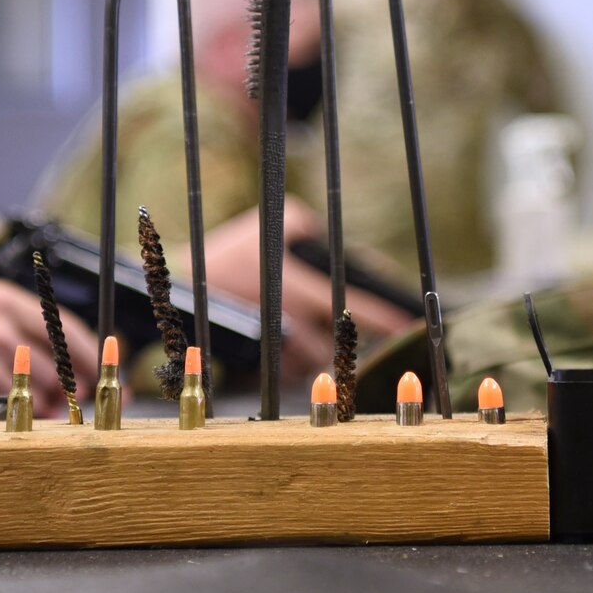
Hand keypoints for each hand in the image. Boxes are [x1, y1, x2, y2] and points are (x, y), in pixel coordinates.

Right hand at [0, 275, 99, 419]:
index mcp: (2, 300)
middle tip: (63, 405)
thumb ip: (12, 317)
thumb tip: (57, 347)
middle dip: (65, 394)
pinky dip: (2, 422)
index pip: (68, 331)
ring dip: (32, 411)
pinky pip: (1, 417)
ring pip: (32, 399)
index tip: (103, 377)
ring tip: (16, 410)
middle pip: (58, 371)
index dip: (91, 360)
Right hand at [202, 205, 419, 380]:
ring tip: (318, 333)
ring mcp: (277, 348)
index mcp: (301, 288)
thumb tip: (337, 240)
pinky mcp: (261, 364)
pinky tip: (292, 343)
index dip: (387, 320)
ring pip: (317, 360)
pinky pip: (292, 369)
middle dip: (348, 340)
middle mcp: (294, 323)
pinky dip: (298, 360)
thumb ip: (310, 227)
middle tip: (360, 333)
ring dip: (323, 351)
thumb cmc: (231, 252)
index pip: (356, 309)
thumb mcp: (276, 222)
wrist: (183, 291)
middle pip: (340, 344)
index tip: (409, 325)